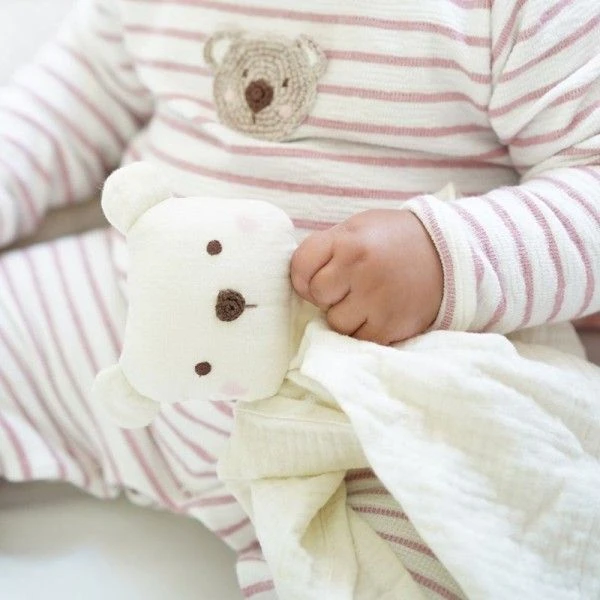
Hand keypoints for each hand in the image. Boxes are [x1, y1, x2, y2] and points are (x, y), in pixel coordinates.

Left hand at [290, 209, 442, 344]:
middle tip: (348, 286)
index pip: (300, 266)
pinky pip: (358, 338)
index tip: (317, 276)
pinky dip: (363, 330)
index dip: (304, 275)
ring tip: (365, 300)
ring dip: (345, 315)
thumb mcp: (358, 228)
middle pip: (317, 295)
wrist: (447, 254)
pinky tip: (377, 313)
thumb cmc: (393, 240)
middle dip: (327, 294)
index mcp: (348, 241)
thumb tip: (297, 280)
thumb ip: (327, 248)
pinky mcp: (391, 325)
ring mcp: (376, 300)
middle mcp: (360, 269)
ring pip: (335, 322)